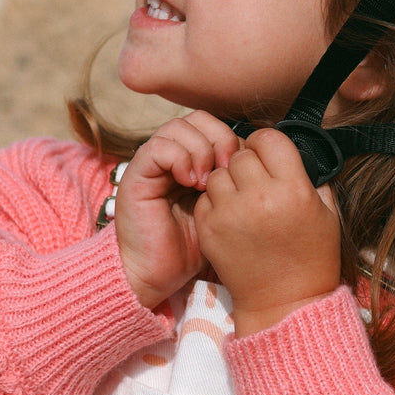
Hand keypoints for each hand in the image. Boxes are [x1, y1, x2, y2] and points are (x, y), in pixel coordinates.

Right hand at [115, 111, 239, 308]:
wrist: (158, 275)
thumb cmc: (193, 247)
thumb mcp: (223, 209)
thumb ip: (235, 182)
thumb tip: (257, 158)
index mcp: (193, 160)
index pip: (214, 125)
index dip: (232, 138)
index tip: (245, 168)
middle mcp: (172, 156)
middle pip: (198, 118)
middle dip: (219, 138)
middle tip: (228, 167)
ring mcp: (153, 163)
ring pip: (177, 126)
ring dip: (199, 148)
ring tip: (207, 180)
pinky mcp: (137, 174)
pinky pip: (158, 147)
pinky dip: (179, 158)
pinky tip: (190, 182)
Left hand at [194, 128, 341, 335]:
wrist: (285, 303)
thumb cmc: (311, 257)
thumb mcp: (326, 212)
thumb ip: (311, 177)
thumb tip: (292, 152)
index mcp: (292, 189)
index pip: (269, 139)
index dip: (266, 142)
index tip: (267, 153)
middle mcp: (259, 198)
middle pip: (240, 155)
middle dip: (247, 162)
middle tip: (254, 179)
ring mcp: (231, 214)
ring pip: (218, 174)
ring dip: (228, 181)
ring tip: (241, 199)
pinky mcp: (210, 230)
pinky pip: (205, 198)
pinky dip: (215, 203)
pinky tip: (231, 217)